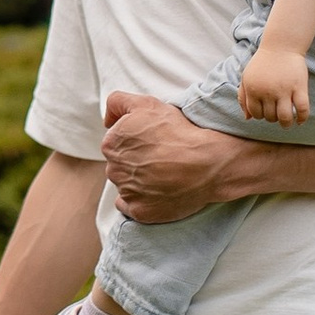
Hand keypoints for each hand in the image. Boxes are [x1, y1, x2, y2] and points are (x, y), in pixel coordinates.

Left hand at [101, 89, 241, 221]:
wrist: (207, 162)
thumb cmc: (179, 131)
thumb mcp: (147, 104)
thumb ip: (118, 103)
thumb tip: (107, 121)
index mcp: (111, 144)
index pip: (116, 144)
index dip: (136, 142)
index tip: (154, 143)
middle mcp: (114, 169)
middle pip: (120, 166)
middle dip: (136, 162)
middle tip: (161, 159)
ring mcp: (126, 192)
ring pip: (126, 186)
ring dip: (140, 182)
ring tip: (165, 175)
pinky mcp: (139, 211)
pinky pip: (132, 207)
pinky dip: (142, 201)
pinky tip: (159, 192)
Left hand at [238, 40, 310, 127]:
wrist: (281, 46)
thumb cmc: (263, 63)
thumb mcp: (247, 78)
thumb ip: (243, 97)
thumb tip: (248, 118)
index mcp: (253, 89)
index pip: (255, 114)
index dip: (260, 116)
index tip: (266, 112)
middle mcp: (268, 92)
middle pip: (270, 117)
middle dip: (273, 118)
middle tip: (277, 113)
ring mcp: (284, 90)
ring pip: (285, 117)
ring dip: (286, 124)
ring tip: (287, 122)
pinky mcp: (299, 87)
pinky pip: (302, 109)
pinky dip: (302, 118)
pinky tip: (300, 121)